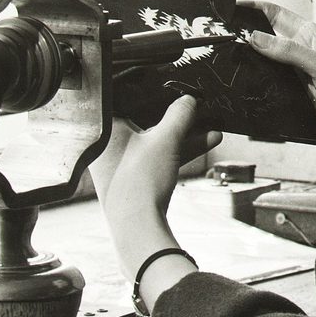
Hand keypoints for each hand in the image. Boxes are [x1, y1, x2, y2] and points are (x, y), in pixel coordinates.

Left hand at [89, 96, 221, 277]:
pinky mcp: (133, 177)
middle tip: (197, 108)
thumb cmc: (139, 182)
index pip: (127, 95)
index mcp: (104, 126)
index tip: (174, 88)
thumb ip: (179, 114)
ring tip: (211, 126)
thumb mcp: (165, 139)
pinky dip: (177, 149)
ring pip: (154, 138)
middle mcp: (107, 142)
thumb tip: (189, 99)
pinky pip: (158, 155)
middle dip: (175, 115)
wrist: (137, 228)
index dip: (152, 90)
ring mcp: (120, 161)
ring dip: (183, 133)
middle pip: (144, 118)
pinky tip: (205, 142)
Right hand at [246, 1, 315, 162]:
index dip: (256, 9)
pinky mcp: (293, 98)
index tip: (235, 8)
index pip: (278, 16)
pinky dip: (257, 84)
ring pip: (265, 64)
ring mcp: (297, 77)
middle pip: (267, 39)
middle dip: (248, 35)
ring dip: (251, 61)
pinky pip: (269, 87)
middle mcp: (303, 55)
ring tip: (231, 56)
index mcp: (314, 38)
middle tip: (226, 34)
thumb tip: (259, 38)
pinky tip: (247, 83)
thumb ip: (291, 52)